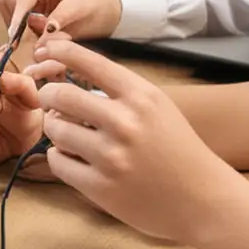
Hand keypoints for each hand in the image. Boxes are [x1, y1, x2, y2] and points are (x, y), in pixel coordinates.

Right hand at [0, 0, 122, 43]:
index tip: (14, 37)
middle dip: (18, 20)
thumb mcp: (85, 9)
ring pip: (5, 5)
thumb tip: (43, 34)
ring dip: (17, 23)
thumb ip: (64, 19)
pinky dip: (18, 25)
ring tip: (40, 33)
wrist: (100, 3)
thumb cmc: (95, 3)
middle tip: (36, 38)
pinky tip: (35, 31)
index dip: (18, 15)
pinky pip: (9, 12)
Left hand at [29, 38, 247, 243]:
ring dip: (54, 127)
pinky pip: (58, 161)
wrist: (203, 199)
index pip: (88, 61)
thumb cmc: (176, 147)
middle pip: (60, 94)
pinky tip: (71, 156)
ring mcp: (112, 157)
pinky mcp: (101, 188)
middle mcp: (125, 123)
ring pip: (55, 129)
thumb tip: (68, 75)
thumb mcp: (156, 105)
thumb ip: (119, 89)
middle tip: (50, 99)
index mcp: (140, 97)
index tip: (45, 49)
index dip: (60, 51)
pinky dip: (58, 156)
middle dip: (48, 94)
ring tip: (65, 131)